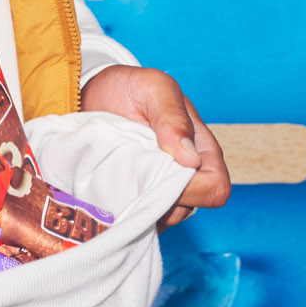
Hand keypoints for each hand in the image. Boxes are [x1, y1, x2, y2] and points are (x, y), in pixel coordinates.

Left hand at [79, 65, 230, 228]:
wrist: (91, 94)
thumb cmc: (129, 87)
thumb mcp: (153, 88)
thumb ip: (172, 117)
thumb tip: (192, 159)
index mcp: (201, 149)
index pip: (214, 188)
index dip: (191, 188)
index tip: (157, 169)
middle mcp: (184, 175)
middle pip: (185, 209)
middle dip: (156, 197)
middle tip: (127, 169)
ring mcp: (158, 188)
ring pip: (159, 217)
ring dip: (136, 203)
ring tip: (115, 174)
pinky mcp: (135, 197)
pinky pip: (135, 218)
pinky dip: (121, 209)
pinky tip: (108, 187)